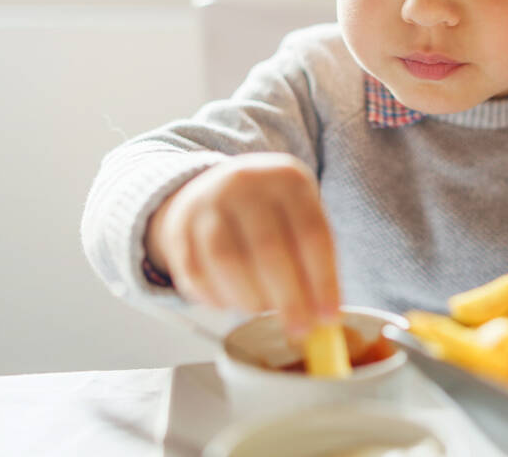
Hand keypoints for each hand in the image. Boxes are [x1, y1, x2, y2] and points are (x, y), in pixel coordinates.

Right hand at [145, 152, 339, 335]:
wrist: (218, 189)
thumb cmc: (272, 215)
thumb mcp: (300, 219)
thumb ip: (314, 263)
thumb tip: (323, 317)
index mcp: (288, 178)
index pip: (311, 234)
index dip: (323, 280)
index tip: (329, 317)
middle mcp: (246, 182)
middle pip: (268, 248)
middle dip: (288, 299)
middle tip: (299, 329)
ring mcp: (208, 201)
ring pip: (228, 261)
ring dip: (250, 299)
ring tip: (263, 310)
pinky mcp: (179, 226)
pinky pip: (196, 273)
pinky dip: (217, 298)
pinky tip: (233, 303)